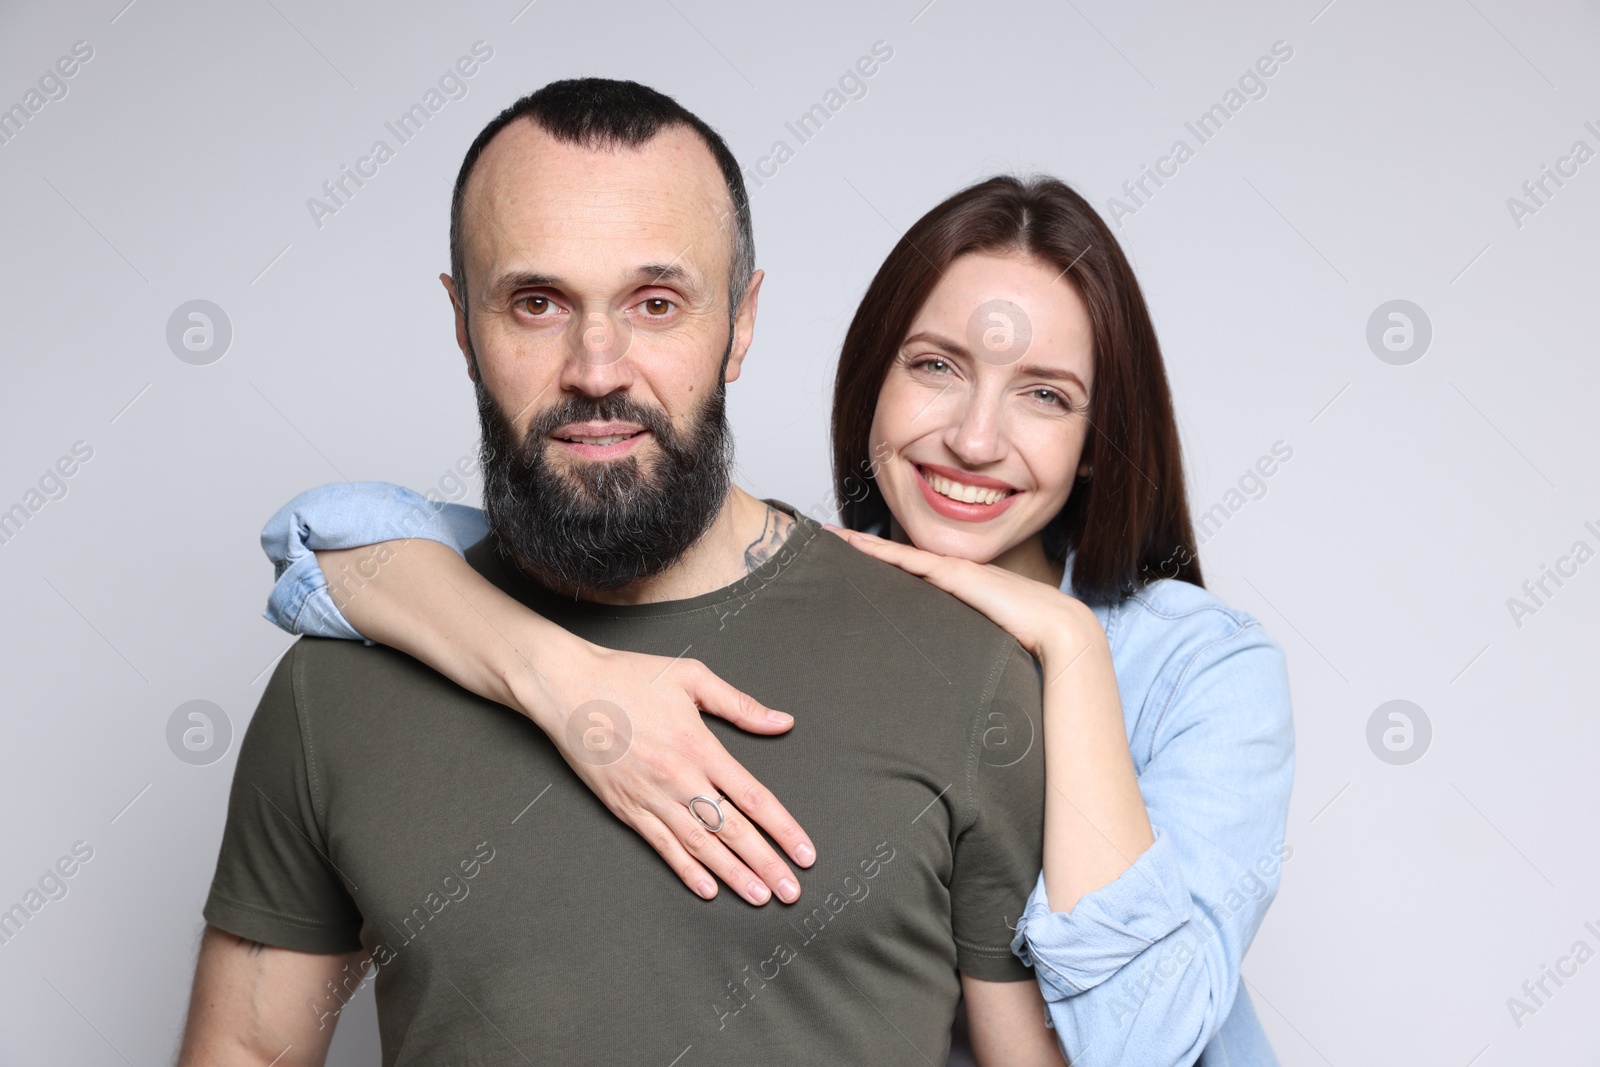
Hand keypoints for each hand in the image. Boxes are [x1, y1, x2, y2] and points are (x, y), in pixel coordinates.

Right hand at [509, 635, 816, 906]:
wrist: (567, 688)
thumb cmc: (629, 677)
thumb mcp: (692, 677)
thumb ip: (740, 705)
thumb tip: (782, 721)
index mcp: (700, 746)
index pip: (753, 797)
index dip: (783, 828)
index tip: (804, 852)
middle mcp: (679, 777)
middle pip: (732, 830)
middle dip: (766, 863)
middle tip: (792, 891)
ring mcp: (650, 796)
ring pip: (700, 845)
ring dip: (732, 875)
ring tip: (759, 897)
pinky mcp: (625, 808)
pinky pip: (662, 845)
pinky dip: (686, 870)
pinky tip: (707, 889)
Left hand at [826, 527, 1099, 669]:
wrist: (1060, 630)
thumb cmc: (1031, 641)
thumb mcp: (985, 642)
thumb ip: (964, 648)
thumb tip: (947, 679)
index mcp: (959, 588)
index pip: (911, 569)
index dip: (880, 559)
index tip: (850, 555)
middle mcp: (952, 572)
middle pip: (896, 556)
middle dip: (861, 545)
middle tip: (825, 538)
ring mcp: (952, 570)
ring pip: (896, 553)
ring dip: (861, 544)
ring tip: (829, 536)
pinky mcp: (954, 575)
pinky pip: (907, 559)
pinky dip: (879, 550)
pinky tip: (854, 544)